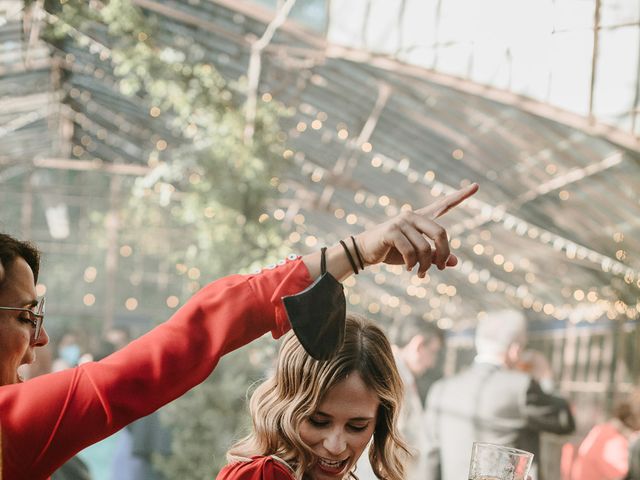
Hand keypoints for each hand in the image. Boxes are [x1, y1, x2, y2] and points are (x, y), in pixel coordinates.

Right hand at [354, 183, 477, 276]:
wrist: (364, 251)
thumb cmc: (392, 252)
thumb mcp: (417, 256)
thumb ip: (434, 256)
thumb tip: (454, 262)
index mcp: (421, 218)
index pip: (444, 204)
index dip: (461, 196)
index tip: (477, 186)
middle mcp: (412, 215)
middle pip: (441, 233)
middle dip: (443, 254)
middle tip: (440, 268)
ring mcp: (401, 222)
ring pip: (425, 247)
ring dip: (425, 265)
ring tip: (420, 273)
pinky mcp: (391, 231)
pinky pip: (410, 251)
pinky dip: (412, 264)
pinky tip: (409, 269)